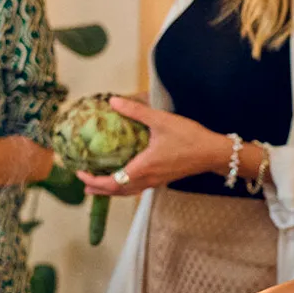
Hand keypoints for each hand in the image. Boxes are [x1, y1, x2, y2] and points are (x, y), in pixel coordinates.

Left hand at [76, 97, 230, 196]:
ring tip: (97, 187)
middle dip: (98, 189)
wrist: (213, 153)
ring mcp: (156, 182)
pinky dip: (124, 186)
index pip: (112, 182)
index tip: (81, 173)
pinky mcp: (162, 179)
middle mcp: (148, 179)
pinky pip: (137, 188)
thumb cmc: (189, 138)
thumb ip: (135, 111)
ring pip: (128, 191)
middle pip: (117, 191)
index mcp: (143, 167)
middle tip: (83, 183)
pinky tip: (123, 178)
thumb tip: (113, 101)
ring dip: (110, 190)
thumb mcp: (161, 120)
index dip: (94, 180)